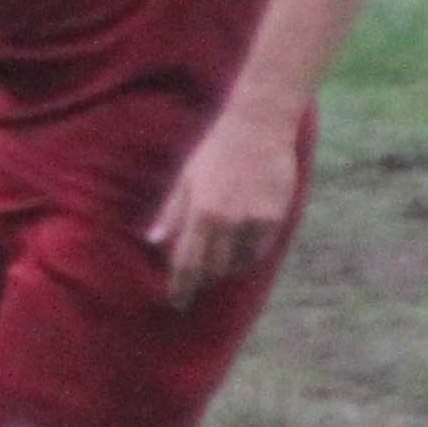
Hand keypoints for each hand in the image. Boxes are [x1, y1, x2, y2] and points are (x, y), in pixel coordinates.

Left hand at [143, 100, 305, 310]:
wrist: (258, 124)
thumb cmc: (215, 148)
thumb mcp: (186, 176)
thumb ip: (171, 211)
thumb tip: (152, 241)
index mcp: (200, 212)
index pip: (187, 262)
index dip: (181, 287)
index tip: (177, 302)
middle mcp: (227, 221)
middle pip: (213, 268)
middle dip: (203, 279)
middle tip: (196, 284)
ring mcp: (254, 220)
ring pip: (238, 263)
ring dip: (226, 269)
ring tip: (218, 266)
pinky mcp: (275, 216)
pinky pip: (260, 250)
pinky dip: (248, 256)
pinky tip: (240, 252)